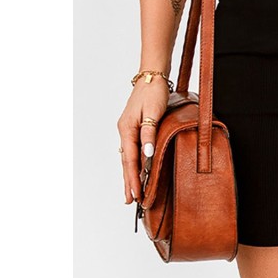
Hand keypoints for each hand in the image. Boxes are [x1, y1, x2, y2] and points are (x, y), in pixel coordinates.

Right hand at [116, 78, 169, 203]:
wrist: (152, 76)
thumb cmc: (153, 92)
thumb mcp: (153, 113)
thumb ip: (149, 134)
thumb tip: (146, 155)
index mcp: (127, 129)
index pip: (130, 160)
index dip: (133, 179)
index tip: (136, 194)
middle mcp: (124, 130)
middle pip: (126, 161)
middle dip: (128, 181)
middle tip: (130, 201)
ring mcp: (127, 128)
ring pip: (128, 156)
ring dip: (130, 174)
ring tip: (132, 190)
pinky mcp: (133, 126)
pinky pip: (131, 149)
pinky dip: (132, 162)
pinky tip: (134, 169)